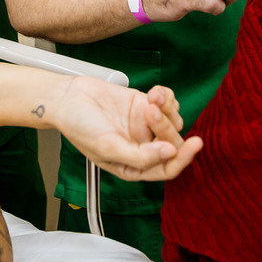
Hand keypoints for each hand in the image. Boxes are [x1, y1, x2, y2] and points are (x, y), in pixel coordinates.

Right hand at [56, 79, 201, 181]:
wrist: (67, 97)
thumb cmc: (79, 126)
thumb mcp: (107, 147)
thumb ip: (139, 156)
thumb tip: (169, 154)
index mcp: (133, 167)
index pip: (166, 169)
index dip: (182, 159)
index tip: (194, 144)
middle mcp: (142, 148)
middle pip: (171, 142)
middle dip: (165, 126)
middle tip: (150, 110)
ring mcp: (145, 126)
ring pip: (173, 121)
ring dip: (166, 109)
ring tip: (150, 98)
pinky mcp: (145, 105)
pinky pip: (168, 103)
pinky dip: (166, 96)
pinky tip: (155, 92)